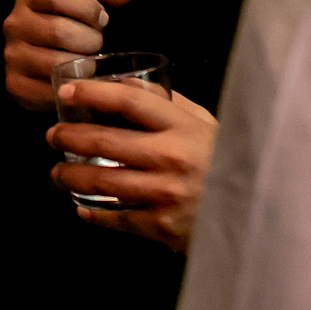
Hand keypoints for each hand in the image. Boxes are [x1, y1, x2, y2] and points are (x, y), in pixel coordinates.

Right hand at [3, 0, 140, 111]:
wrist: (42, 64)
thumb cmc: (69, 28)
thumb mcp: (86, 6)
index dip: (86, 7)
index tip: (101, 19)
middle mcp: (14, 24)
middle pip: (59, 30)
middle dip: (89, 40)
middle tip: (96, 44)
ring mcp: (12, 55)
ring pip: (57, 62)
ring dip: (83, 66)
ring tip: (88, 62)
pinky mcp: (16, 84)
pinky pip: (51, 88)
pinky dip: (72, 86)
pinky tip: (77, 80)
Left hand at [49, 84, 216, 251]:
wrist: (257, 213)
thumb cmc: (228, 163)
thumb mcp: (208, 125)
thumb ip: (173, 104)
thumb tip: (132, 85)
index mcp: (183, 127)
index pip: (129, 101)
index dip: (92, 93)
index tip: (67, 92)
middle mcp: (171, 157)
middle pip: (104, 141)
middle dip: (68, 137)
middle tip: (53, 135)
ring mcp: (164, 192)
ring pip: (101, 181)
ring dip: (70, 175)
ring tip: (58, 172)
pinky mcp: (161, 225)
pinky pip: (116, 217)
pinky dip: (93, 213)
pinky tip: (82, 207)